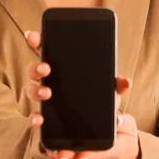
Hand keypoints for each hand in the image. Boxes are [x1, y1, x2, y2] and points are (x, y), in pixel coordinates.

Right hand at [24, 29, 139, 158]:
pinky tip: (40, 120)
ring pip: (31, 90)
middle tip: (46, 68)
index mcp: (61, 66)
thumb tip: (126, 82)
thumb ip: (115, 84)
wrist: (97, 123)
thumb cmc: (98, 96)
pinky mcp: (46, 116)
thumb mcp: (108, 89)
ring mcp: (45, 96)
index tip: (32, 35)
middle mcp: (49, 80)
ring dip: (36, 90)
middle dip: (36, 66)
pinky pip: (35, 116)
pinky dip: (35, 118)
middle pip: (34, 69)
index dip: (37, 40)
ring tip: (48, 93)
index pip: (46, 49)